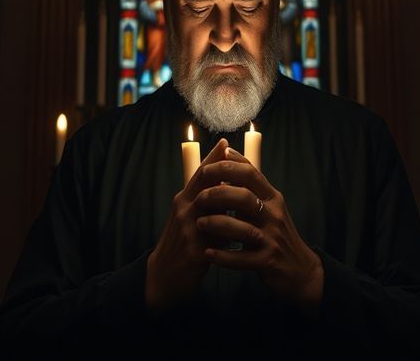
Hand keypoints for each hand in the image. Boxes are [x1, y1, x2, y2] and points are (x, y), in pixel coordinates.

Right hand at [145, 138, 232, 309]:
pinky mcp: (193, 251)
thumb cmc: (182, 245)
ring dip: (236, 207)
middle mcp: (183, 210)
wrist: (163, 277)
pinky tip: (247, 236)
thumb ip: (207, 204)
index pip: (198, 173)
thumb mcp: (190, 219)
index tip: (227, 142)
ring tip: (257, 204)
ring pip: (215, 210)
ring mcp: (187, 230)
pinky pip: (218, 240)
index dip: (212, 157)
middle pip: (205, 184)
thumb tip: (229, 187)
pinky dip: (233, 237)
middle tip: (248, 167)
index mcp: (183, 201)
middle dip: (226, 173)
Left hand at [193, 151, 323, 311]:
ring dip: (217, 224)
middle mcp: (274, 215)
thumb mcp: (268, 208)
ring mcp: (271, 239)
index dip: (227, 167)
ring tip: (199, 224)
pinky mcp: (267, 261)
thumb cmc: (275, 235)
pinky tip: (209, 253)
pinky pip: (241, 258)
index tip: (207, 166)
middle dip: (217, 194)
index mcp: (272, 198)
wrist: (299, 269)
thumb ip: (250, 189)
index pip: (251, 174)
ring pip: (241, 228)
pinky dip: (223, 256)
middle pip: (244, 197)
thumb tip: (227, 159)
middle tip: (198, 199)